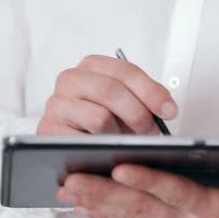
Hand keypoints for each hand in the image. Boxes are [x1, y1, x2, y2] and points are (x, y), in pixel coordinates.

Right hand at [38, 55, 176, 134]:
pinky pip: (82, 140)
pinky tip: (107, 151)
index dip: (151, 91)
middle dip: (138, 114)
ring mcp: (56, 104)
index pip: (125, 71)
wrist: (70, 145)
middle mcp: (70, 79)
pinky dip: (100, 147)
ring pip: (99, 117)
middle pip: (111, 90)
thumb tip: (167, 109)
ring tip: (126, 143)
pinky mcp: (48, 129)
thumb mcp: (125, 105)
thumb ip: (145, 100)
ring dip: (119, 135)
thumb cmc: (101, 123)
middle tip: (151, 132)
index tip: (170, 111)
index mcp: (92, 66)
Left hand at [56, 164, 218, 217]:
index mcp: (218, 214)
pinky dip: (108, 214)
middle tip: (70, 181)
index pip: (179, 193)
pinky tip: (85, 205)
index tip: (121, 167)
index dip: (150, 181)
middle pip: (141, 207)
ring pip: (131, 216)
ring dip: (98, 203)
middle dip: (103, 194)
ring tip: (66, 189)